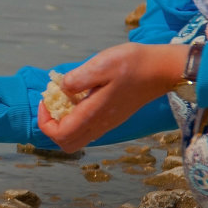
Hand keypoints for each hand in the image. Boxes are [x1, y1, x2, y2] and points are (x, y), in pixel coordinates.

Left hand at [37, 41, 185, 149]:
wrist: (163, 69)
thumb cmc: (132, 64)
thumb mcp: (101, 65)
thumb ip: (77, 79)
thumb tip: (61, 89)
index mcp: (93, 115)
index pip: (59, 135)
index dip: (44, 122)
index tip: (45, 101)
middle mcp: (100, 125)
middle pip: (67, 143)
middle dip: (51, 127)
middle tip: (51, 104)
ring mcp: (108, 123)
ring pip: (78, 138)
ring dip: (63, 124)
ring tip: (63, 100)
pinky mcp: (113, 118)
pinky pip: (88, 129)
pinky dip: (76, 119)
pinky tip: (79, 98)